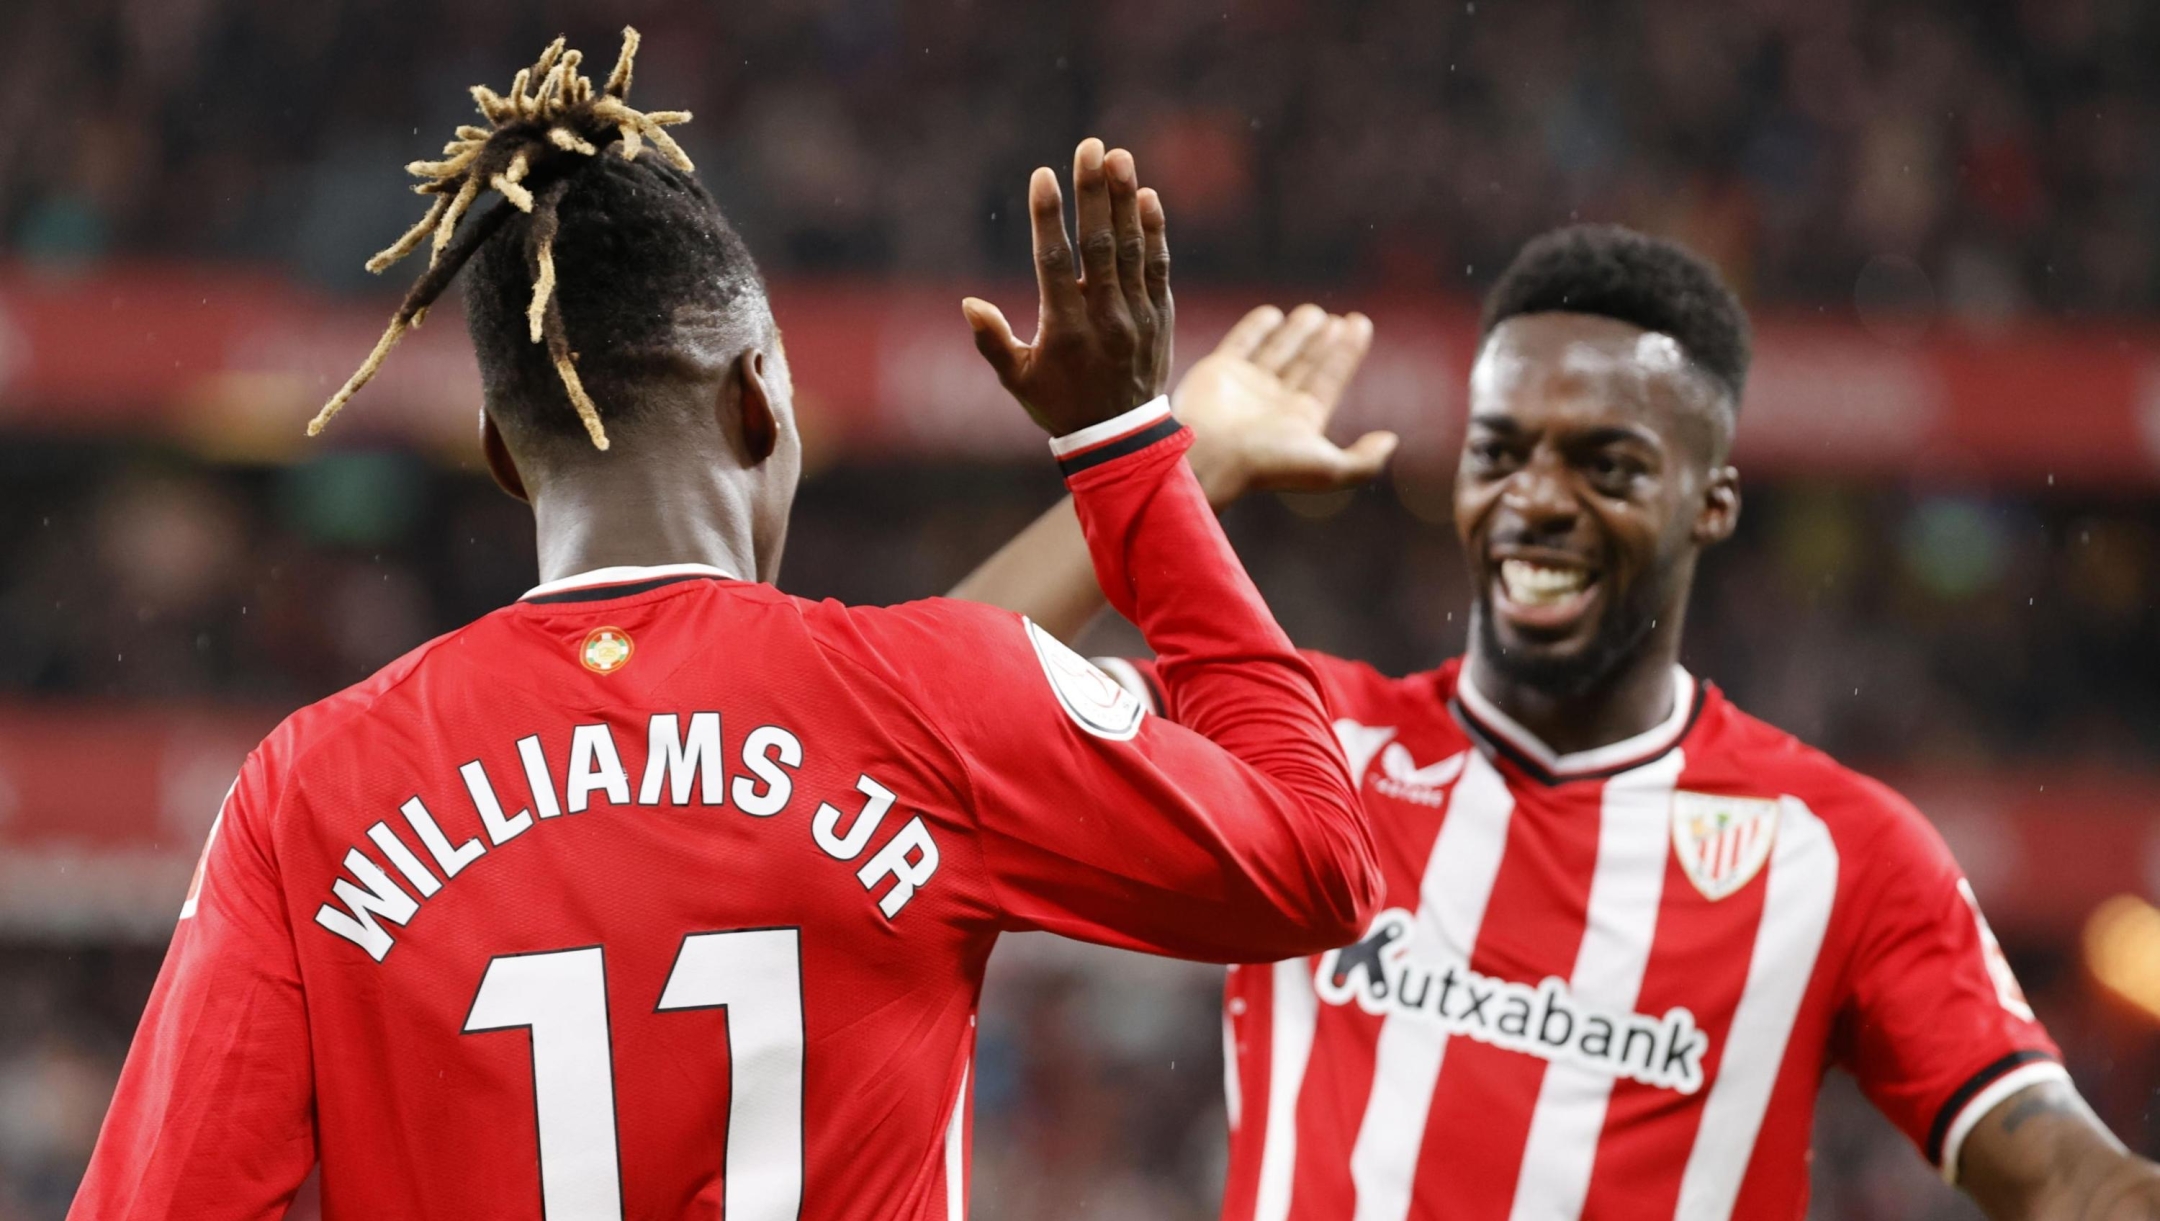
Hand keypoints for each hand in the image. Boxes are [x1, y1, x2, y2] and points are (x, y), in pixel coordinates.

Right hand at [963, 138, 1172, 436]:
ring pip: (1131, 249)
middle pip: (1098, 245)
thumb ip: (993, 341)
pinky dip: (1154, 232)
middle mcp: (1105, 317)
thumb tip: (969, 303)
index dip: (1048, 217)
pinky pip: (1158, 267)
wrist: (1121, 439)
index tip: (1043, 176)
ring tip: (1119, 157)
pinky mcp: (1160, 316)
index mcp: (1065, 330)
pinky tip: (1148, 198)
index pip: (1054, 263)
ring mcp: (1137, 315)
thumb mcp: (1017, 381)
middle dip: (1093, 193)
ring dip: (1125, 200)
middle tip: (1090, 147)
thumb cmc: (1060, 406)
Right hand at [1175, 304, 1397, 506]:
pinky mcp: (1219, 370)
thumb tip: (1391, 441)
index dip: (1347, 353)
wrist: (1208, 455)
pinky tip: (1272, 314)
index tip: (1360, 323)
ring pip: (1277, 352)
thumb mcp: (1327, 468)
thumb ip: (1363, 461)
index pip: (1329, 379)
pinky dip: (1256, 328)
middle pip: (1306, 364)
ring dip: (1297, 333)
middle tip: (1338, 321)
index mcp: (1300, 421)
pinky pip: (1241, 342)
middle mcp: (1274, 403)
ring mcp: (1246, 386)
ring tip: (1314, 313)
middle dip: (1324, 342)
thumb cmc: (1266, 463)